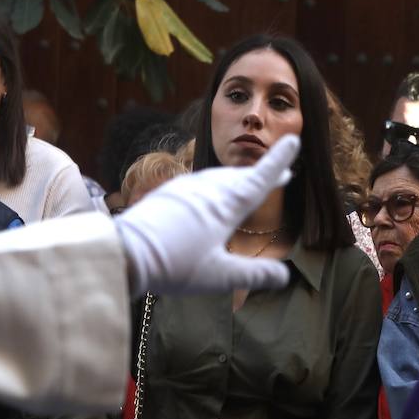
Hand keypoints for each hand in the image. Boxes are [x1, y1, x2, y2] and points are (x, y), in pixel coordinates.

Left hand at [114, 134, 296, 296]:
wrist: (126, 252)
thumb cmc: (176, 265)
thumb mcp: (220, 276)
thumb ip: (254, 275)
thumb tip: (284, 276)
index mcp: (226, 205)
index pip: (259, 179)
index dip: (278, 162)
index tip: (293, 141)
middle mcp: (207, 190)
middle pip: (241, 178)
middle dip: (263, 175)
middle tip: (283, 174)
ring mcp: (185, 189)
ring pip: (219, 179)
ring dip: (239, 180)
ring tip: (249, 185)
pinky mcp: (168, 194)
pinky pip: (200, 184)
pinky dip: (216, 186)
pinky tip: (211, 197)